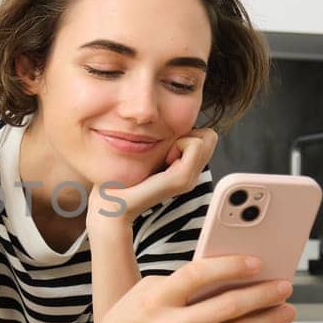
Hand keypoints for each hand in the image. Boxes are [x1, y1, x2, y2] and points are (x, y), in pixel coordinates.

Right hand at [89, 255, 295, 322]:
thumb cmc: (128, 322)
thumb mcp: (144, 291)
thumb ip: (180, 282)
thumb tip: (228, 276)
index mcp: (155, 298)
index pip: (199, 275)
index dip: (231, 266)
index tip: (256, 262)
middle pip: (228, 307)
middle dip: (264, 295)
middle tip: (285, 286)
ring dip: (269, 321)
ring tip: (287, 310)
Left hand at [90, 128, 217, 226]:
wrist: (112, 200)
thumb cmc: (125, 175)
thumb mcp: (151, 153)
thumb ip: (166, 142)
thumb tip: (174, 123)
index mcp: (185, 170)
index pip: (206, 137)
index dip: (187, 134)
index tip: (164, 148)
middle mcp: (192, 176)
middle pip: (209, 136)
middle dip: (188, 134)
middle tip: (165, 151)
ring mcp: (189, 179)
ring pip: (205, 138)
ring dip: (182, 139)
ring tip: (163, 156)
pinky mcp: (182, 179)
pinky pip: (195, 144)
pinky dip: (179, 143)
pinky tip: (163, 158)